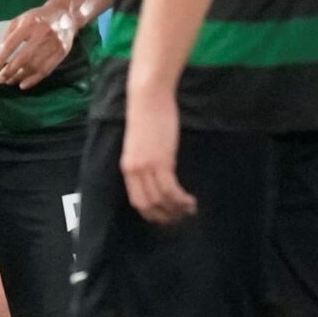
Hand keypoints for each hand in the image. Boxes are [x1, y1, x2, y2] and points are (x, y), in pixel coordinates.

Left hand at [0, 3, 76, 87]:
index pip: (12, 44)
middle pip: (24, 57)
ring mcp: (54, 44)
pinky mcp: (62, 52)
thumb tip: (1, 52)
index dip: (1, 58)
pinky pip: (46, 70)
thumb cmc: (37, 18)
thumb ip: (9, 34)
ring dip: (20, 77)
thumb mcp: (20, 19)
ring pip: (35, 66)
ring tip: (9, 82)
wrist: (65, 14)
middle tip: (0, 79)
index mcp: (30, 23)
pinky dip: (33, 80)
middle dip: (10, 71)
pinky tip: (23, 85)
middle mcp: (43, 33)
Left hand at [120, 81, 194, 223]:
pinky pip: (171, 189)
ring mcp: (147, 167)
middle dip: (165, 216)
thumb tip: (159, 173)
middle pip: (147, 205)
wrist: (148, 98)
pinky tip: (190, 199)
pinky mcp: (162, 161)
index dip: (151, 213)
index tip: (166, 216)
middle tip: (180, 218)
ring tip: (189, 209)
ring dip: (176, 209)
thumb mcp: (141, 144)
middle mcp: (134, 171)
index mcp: (127, 168)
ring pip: (161, 200)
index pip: (136, 201)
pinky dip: (181, 199)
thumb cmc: (147, 115)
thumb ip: (146, 161)